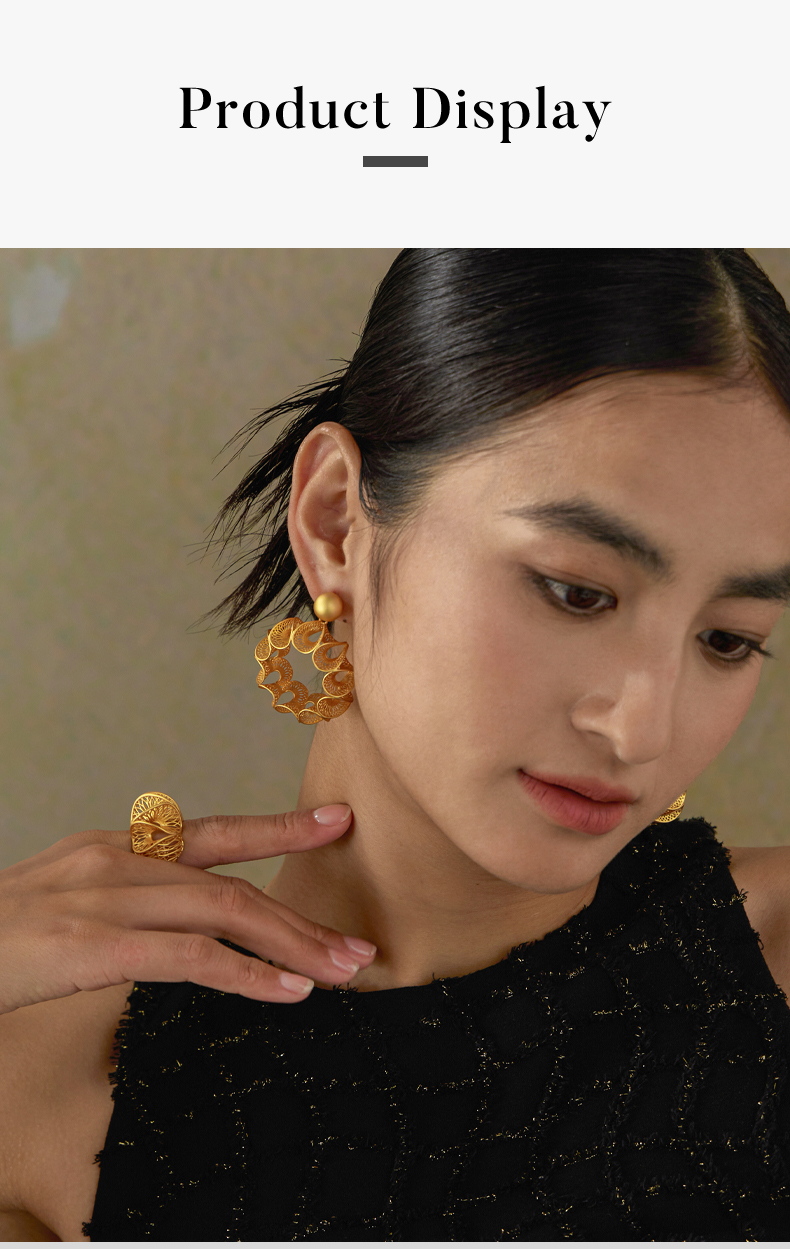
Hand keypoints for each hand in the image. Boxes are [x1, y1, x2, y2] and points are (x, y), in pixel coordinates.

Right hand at [0, 804, 374, 1012]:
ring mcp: (108, 898)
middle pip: (232, 884)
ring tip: (340, 974)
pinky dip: (247, 974)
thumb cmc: (1, 935)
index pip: (213, 831)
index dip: (278, 827)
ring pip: (224, 914)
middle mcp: (120, 860)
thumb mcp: (67, 897)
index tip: (335, 821)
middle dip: (301, 918)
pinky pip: (191, 957)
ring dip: (291, 947)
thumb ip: (126, 897)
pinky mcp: (96, 943)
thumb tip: (183, 920)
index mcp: (116, 846)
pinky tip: (287, 992)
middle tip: (357, 948)